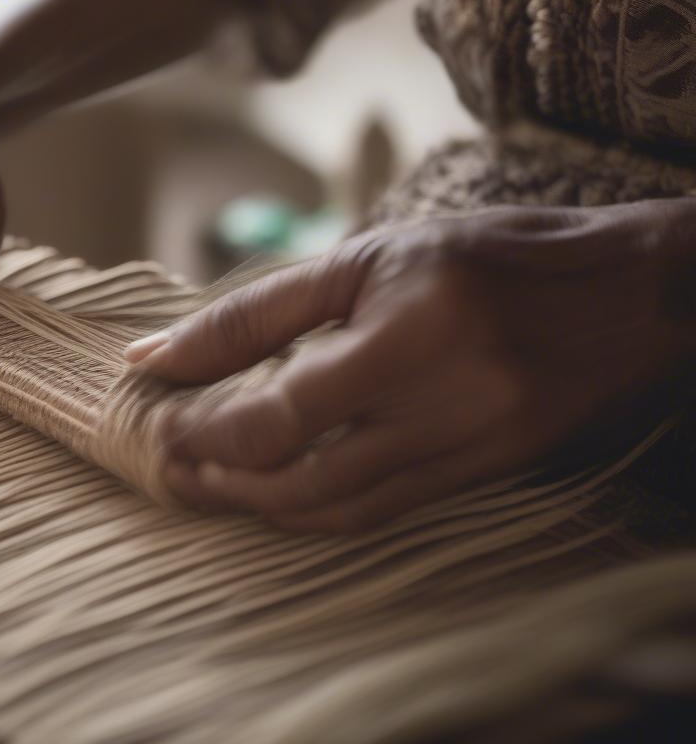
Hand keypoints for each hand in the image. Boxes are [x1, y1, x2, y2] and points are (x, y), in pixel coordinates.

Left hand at [126, 203, 695, 532]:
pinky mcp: (480, 476)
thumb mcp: (365, 257)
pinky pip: (380, 513)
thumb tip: (156, 355)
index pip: (280, 411)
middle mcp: (442, 407)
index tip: (159, 416)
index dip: (205, 427)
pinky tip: (278, 491)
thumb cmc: (481, 258)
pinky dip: (315, 509)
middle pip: (300, 478)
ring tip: (207, 480)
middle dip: (218, 479)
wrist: (614, 295)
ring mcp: (466, 452)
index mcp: (409, 333)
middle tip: (168, 460)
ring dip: (258, 502)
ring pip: (335, 508)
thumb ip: (257, 312)